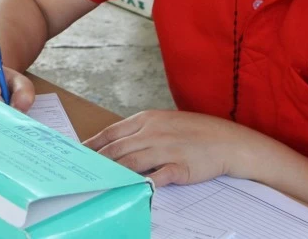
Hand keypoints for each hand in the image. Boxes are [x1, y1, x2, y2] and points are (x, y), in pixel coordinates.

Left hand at [85, 110, 264, 186]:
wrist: (226, 140)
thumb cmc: (194, 132)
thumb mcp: (164, 122)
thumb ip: (141, 132)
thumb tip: (118, 144)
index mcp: (147, 120)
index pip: (112, 132)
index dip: (94, 143)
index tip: (80, 152)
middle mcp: (152, 132)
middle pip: (117, 148)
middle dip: (98, 161)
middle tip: (84, 170)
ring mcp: (165, 149)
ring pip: (131, 162)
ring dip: (113, 172)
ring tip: (99, 181)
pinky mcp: (179, 166)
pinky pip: (156, 176)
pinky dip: (142, 183)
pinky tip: (131, 189)